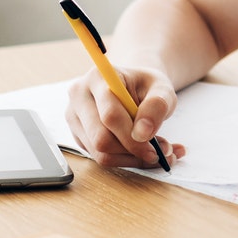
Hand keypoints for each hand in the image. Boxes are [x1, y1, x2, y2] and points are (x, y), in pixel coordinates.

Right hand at [66, 66, 184, 168]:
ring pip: (100, 153)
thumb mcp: (162, 88)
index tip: (154, 148)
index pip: (110, 115)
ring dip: (131, 159)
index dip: (132, 137)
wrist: (133, 86)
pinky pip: (99, 157)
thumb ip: (157, 106)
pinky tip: (141, 151)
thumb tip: (142, 134)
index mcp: (98, 77)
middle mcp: (79, 96)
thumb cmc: (147, 85)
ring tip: (156, 151)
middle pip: (100, 138)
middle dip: (132, 151)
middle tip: (160, 152)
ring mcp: (75, 116)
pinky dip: (125, 160)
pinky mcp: (78, 134)